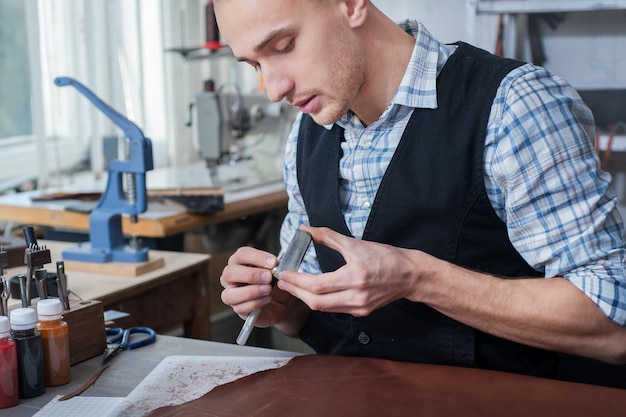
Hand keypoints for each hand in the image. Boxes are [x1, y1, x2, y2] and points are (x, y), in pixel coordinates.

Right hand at [220, 246, 288, 327]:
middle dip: (251, 274)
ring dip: (251, 291)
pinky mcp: (238, 309)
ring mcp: (231, 294)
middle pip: (230, 272)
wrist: (282, 302)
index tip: (273, 262)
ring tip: (268, 289)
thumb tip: (273, 265)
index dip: (257, 257)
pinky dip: (255, 303)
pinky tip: (267, 299)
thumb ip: (273, 267)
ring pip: (230, 294)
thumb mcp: (276, 272)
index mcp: (239, 262)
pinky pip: (240, 308)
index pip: (241, 254)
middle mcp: (231, 277)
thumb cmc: (274, 283)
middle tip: (268, 277)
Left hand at [276, 225, 421, 315]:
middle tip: (283, 282)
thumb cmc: (385, 257)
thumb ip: (328, 237)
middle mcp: (355, 296)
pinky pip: (334, 309)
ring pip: (323, 308)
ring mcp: (358, 307)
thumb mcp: (356, 243)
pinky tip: (312, 292)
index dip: (297, 281)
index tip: (285, 273)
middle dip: (296, 292)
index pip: (317, 285)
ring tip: (293, 286)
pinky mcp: (361, 311)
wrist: (409, 275)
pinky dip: (320, 301)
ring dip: (305, 298)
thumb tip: (306, 229)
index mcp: (354, 277)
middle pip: (316, 301)